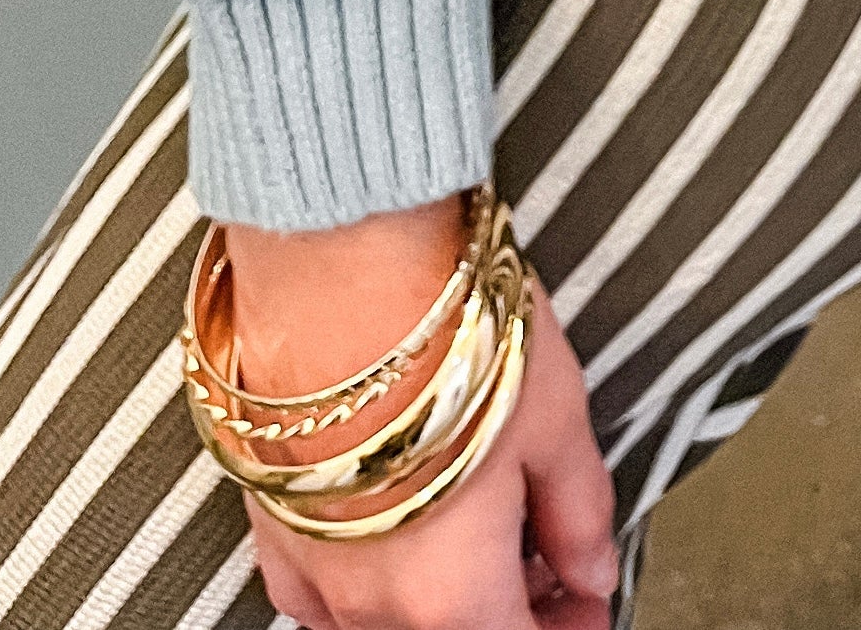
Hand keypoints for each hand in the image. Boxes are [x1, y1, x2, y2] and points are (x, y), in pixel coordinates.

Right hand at [223, 203, 618, 629]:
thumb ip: (578, 513)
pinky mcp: (270, 527)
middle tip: (549, 561)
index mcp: (452, 595)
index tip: (586, 598)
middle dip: (511, 610)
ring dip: (442, 598)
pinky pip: (324, 594)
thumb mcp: (555, 420)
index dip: (567, 626)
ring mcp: (313, 571)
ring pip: (387, 624)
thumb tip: (591, 566)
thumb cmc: (444, 334)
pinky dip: (373, 577)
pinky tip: (403, 525)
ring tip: (484, 532)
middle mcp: (373, 605)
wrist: (334, 266)